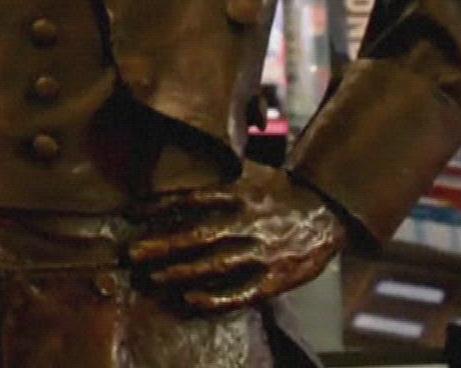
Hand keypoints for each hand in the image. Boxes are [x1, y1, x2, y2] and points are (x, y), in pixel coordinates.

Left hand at [126, 162, 345, 314]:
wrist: (330, 210)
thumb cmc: (282, 190)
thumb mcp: (250, 171)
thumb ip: (218, 172)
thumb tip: (181, 159)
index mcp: (240, 193)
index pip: (191, 199)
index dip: (159, 206)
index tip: (131, 213)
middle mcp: (248, 222)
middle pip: (198, 235)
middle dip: (162, 246)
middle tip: (130, 253)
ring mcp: (263, 251)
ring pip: (216, 265)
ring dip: (181, 272)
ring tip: (151, 277)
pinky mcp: (277, 278)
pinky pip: (243, 292)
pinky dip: (217, 299)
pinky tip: (191, 301)